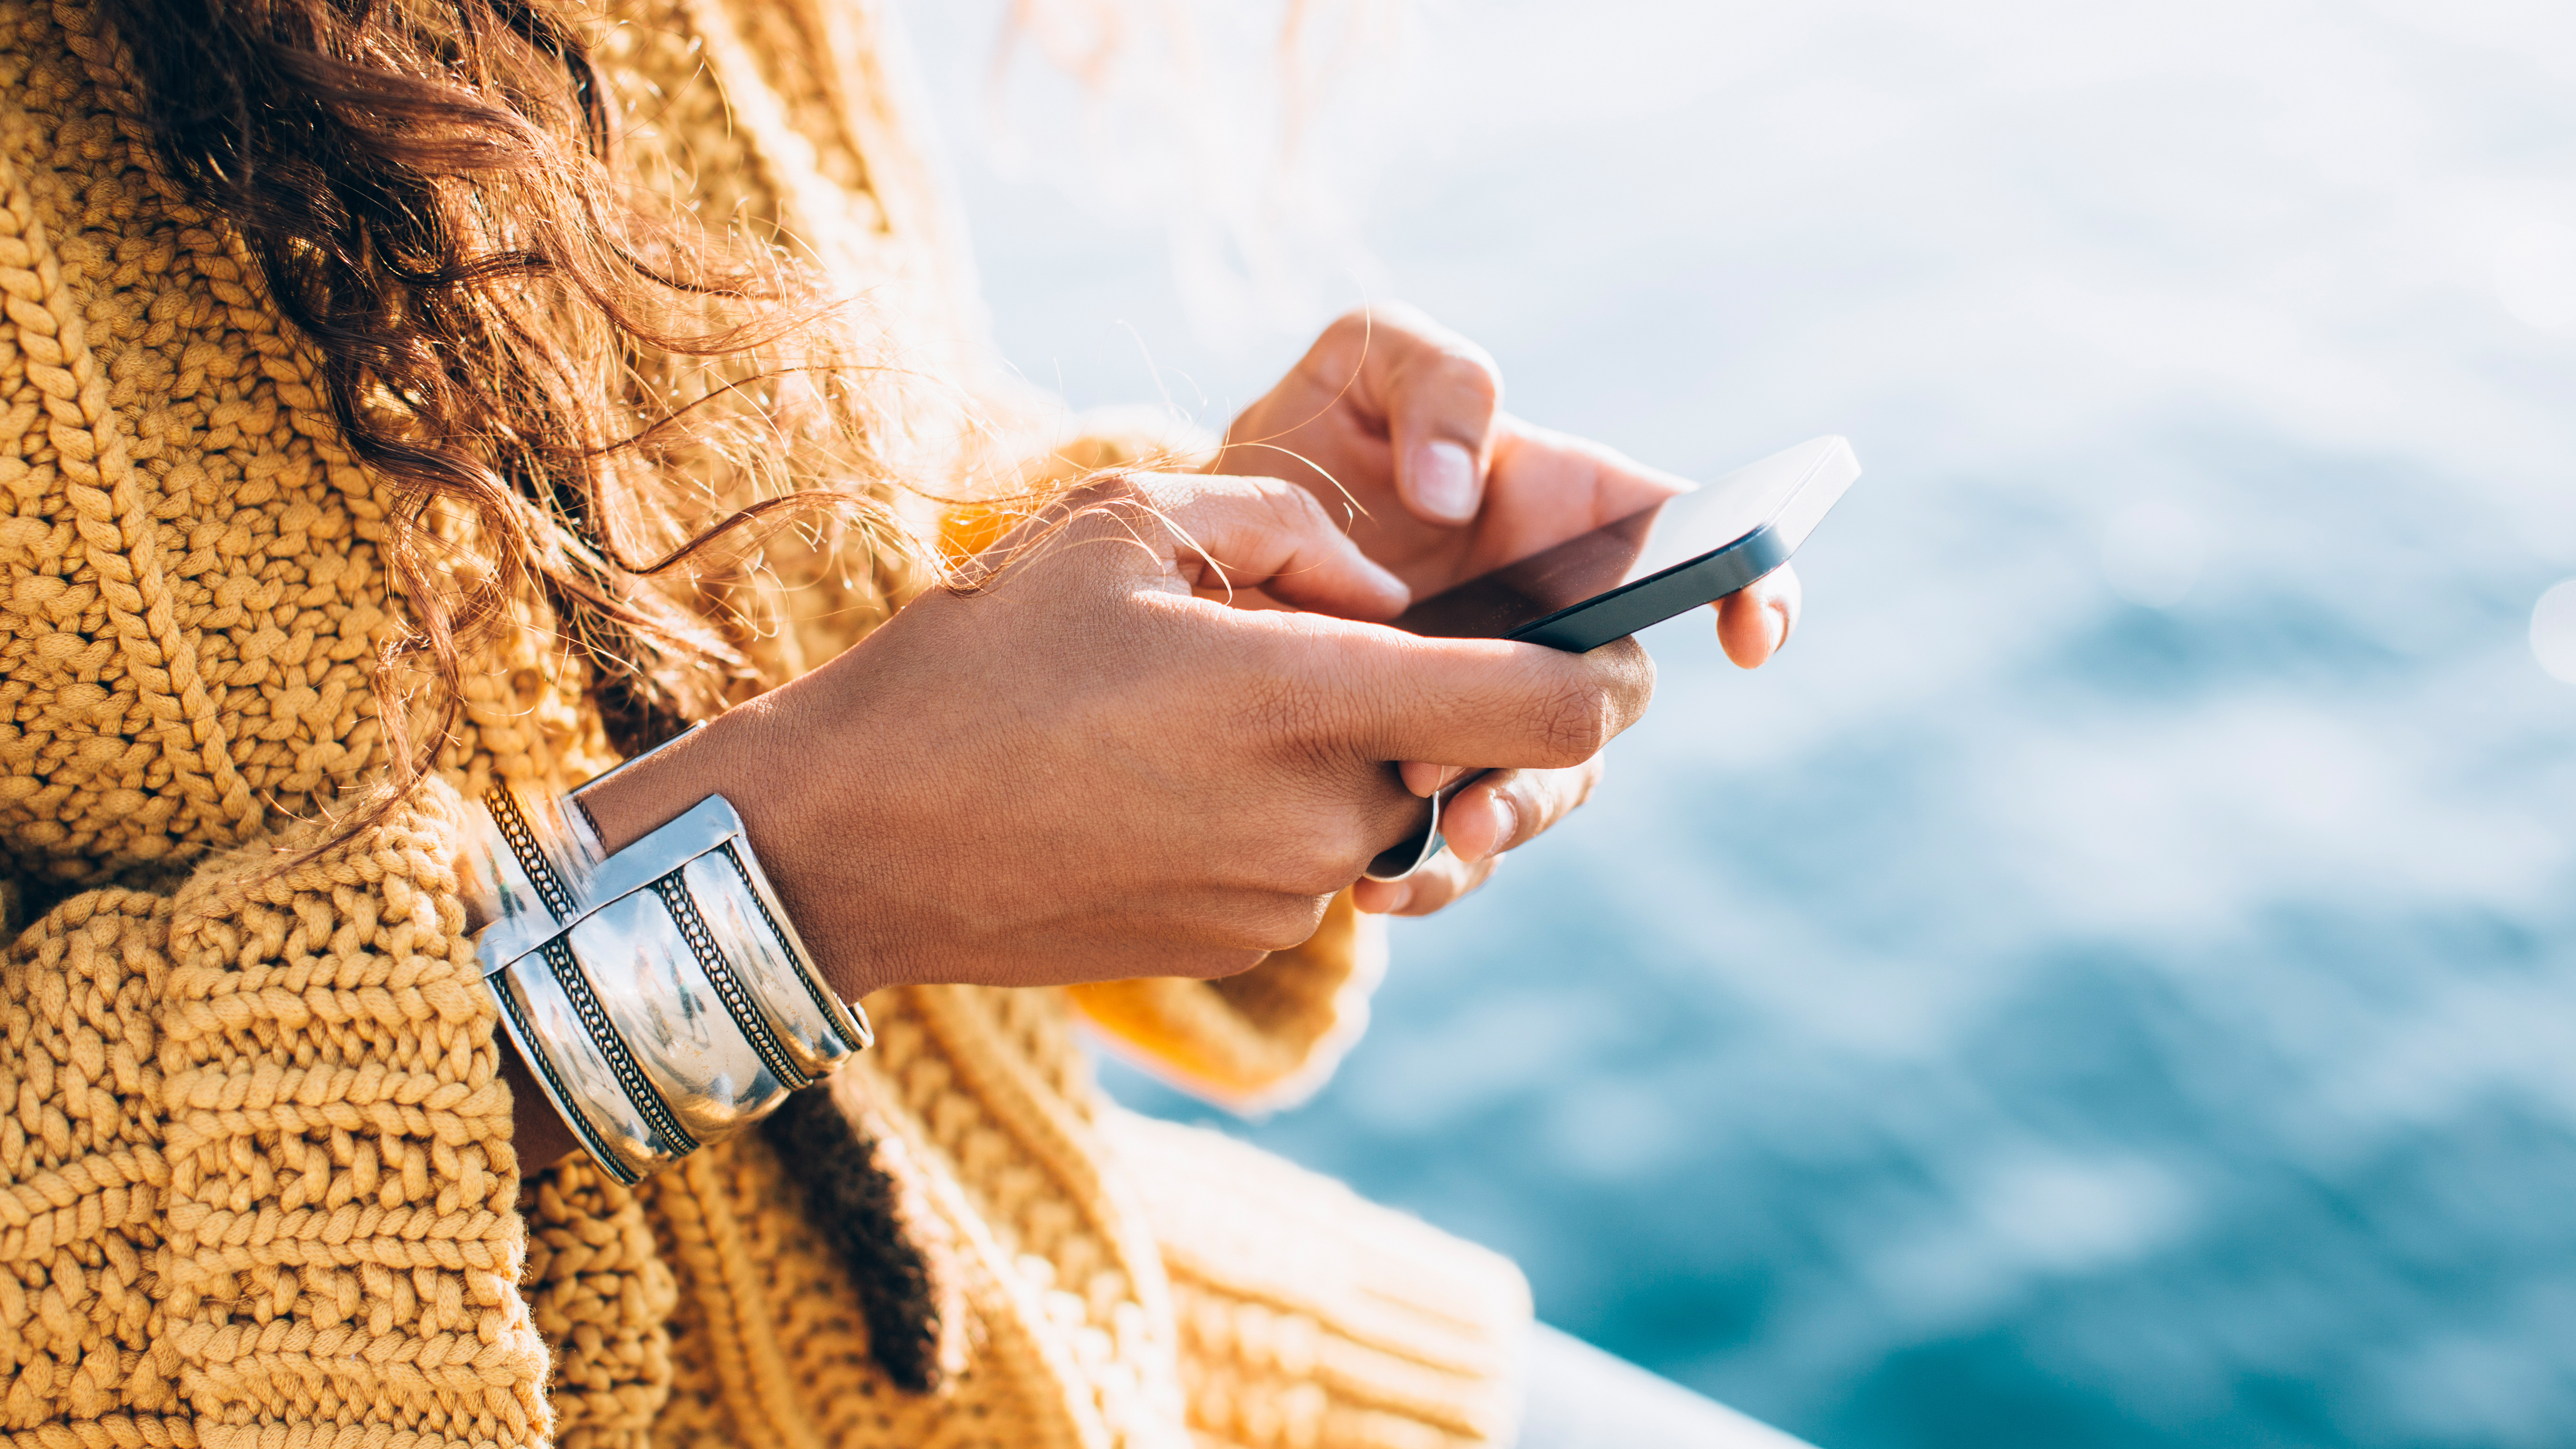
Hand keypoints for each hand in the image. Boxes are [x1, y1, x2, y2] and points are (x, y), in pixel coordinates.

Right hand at [577, 471, 1655, 992]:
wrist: (850, 841)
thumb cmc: (977, 662)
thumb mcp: (1125, 522)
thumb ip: (1292, 530)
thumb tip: (1382, 588)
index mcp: (1315, 705)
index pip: (1558, 711)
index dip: (1602, 665)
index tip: (1585, 632)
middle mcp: (1326, 821)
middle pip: (1468, 758)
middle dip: (1428, 697)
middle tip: (1315, 643)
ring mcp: (1284, 900)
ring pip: (1384, 806)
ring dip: (1340, 751)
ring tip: (1204, 704)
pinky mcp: (1238, 944)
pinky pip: (1314, 860)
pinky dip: (1279, 807)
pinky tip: (1163, 770)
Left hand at [1217, 304, 1801, 914]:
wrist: (1207, 546)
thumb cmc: (1314, 437)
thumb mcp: (1364, 365)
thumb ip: (1435, 380)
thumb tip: (1455, 490)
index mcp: (1572, 518)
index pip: (1697, 549)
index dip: (1755, 586)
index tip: (1747, 633)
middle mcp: (1552, 626)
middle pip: (1611, 702)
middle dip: (1570, 739)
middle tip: (1489, 754)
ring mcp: (1495, 706)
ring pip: (1547, 786)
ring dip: (1505, 818)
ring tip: (1436, 834)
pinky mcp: (1428, 770)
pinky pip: (1459, 847)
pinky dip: (1430, 874)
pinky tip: (1374, 885)